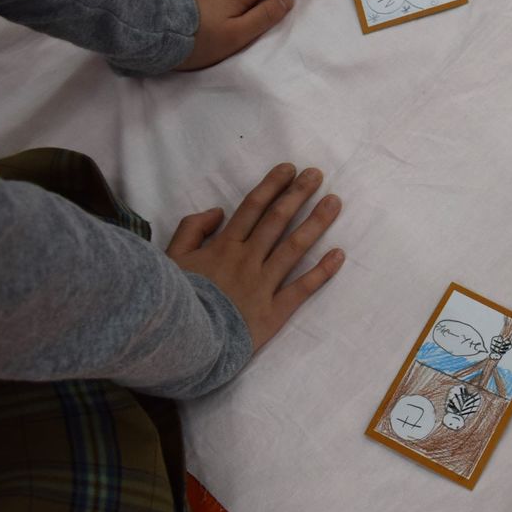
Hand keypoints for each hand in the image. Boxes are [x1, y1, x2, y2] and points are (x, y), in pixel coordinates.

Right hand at [166, 163, 343, 351]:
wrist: (180, 342)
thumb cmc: (173, 300)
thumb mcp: (171, 258)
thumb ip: (191, 230)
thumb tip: (218, 211)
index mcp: (223, 246)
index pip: (253, 208)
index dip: (272, 186)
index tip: (290, 168)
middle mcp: (247, 260)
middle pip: (277, 220)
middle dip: (298, 194)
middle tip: (317, 174)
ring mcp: (262, 284)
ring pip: (294, 247)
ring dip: (316, 222)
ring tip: (335, 202)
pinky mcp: (273, 311)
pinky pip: (301, 288)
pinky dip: (322, 272)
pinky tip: (339, 254)